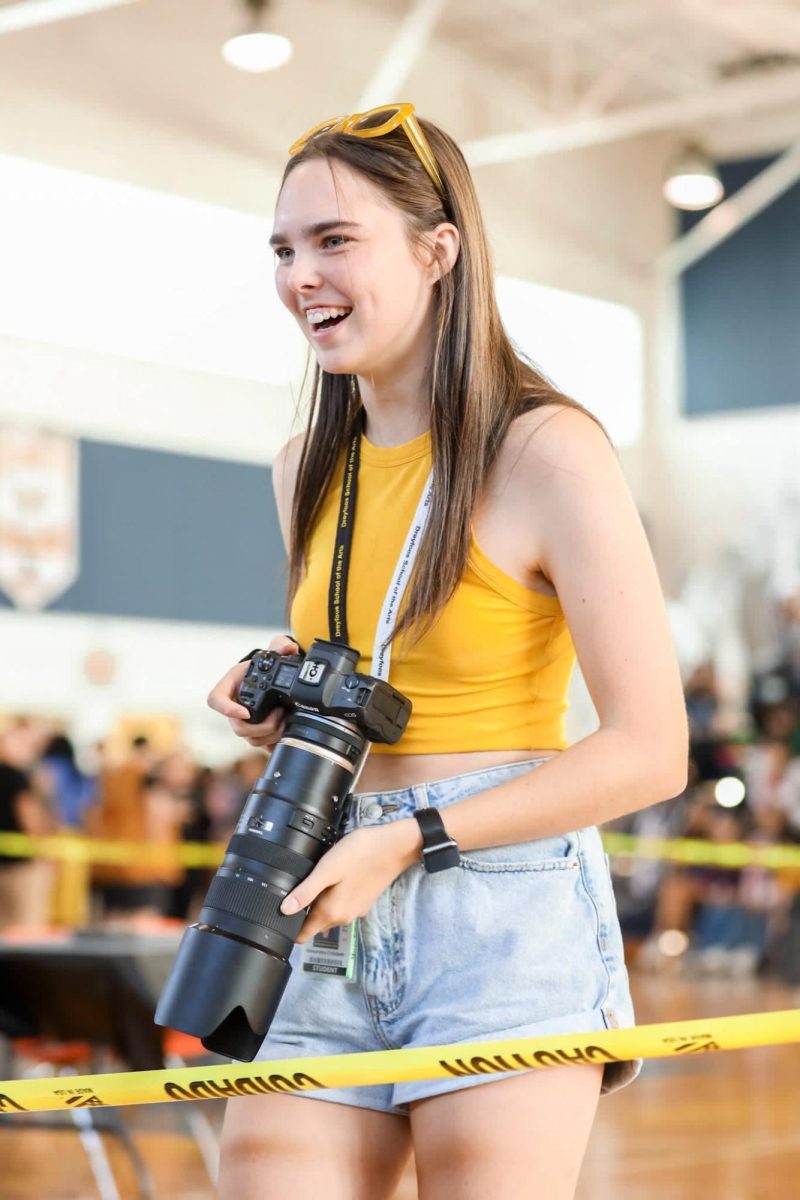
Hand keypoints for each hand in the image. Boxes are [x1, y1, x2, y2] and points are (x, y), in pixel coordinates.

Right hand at [206, 634, 298, 749]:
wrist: (272, 680)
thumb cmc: (265, 666)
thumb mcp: (272, 653)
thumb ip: (280, 645)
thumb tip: (289, 647)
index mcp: (232, 686)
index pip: (215, 700)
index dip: (226, 709)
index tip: (245, 713)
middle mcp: (234, 707)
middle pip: (237, 727)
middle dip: (261, 726)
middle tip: (280, 715)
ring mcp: (244, 723)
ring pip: (251, 740)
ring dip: (271, 734)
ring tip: (287, 720)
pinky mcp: (256, 734)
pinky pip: (262, 746)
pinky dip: (274, 742)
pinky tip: (286, 733)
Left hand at [280, 821, 422, 942]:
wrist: (394, 847)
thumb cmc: (360, 854)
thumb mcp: (328, 869)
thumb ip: (306, 891)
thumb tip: (283, 910)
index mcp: (332, 912)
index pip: (304, 934)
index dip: (289, 927)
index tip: (278, 914)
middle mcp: (344, 917)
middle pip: (315, 925)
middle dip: (302, 915)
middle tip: (292, 891)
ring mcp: (355, 910)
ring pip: (328, 914)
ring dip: (318, 905)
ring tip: (311, 882)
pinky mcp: (363, 900)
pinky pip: (341, 906)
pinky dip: (332, 898)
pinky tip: (332, 880)